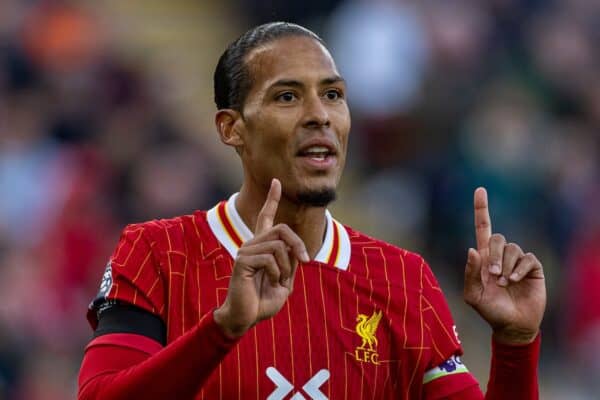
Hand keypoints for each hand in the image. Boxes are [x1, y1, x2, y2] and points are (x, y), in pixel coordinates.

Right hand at [214, 179, 309, 337]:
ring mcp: (245, 251)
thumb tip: (296, 249)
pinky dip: (278, 273)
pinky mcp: (242, 261)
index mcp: (262, 246)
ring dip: (287, 266)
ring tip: (280, 281)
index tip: (276, 182)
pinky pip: (270, 259)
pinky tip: (270, 283)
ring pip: (279, 245)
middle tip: (305, 262)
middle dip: (298, 244)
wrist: (246, 318)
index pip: (266, 217)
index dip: (272, 199)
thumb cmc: (263, 301)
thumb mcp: (285, 281)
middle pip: (282, 229)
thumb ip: (291, 263)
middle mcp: (252, 244)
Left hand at [463, 188, 545, 343]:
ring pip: (512, 248)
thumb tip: (472, 249)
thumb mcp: (472, 295)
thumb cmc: (490, 310)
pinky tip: (515, 281)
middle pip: (497, 237)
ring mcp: (517, 260)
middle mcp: (500, 255)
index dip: (481, 209)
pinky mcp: (532, 267)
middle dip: (493, 255)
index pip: (483, 227)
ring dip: (505, 266)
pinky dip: (519, 269)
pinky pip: (527, 258)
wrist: (512, 325)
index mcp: (484, 258)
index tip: (480, 189)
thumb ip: (470, 273)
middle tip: (493, 276)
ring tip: (504, 283)